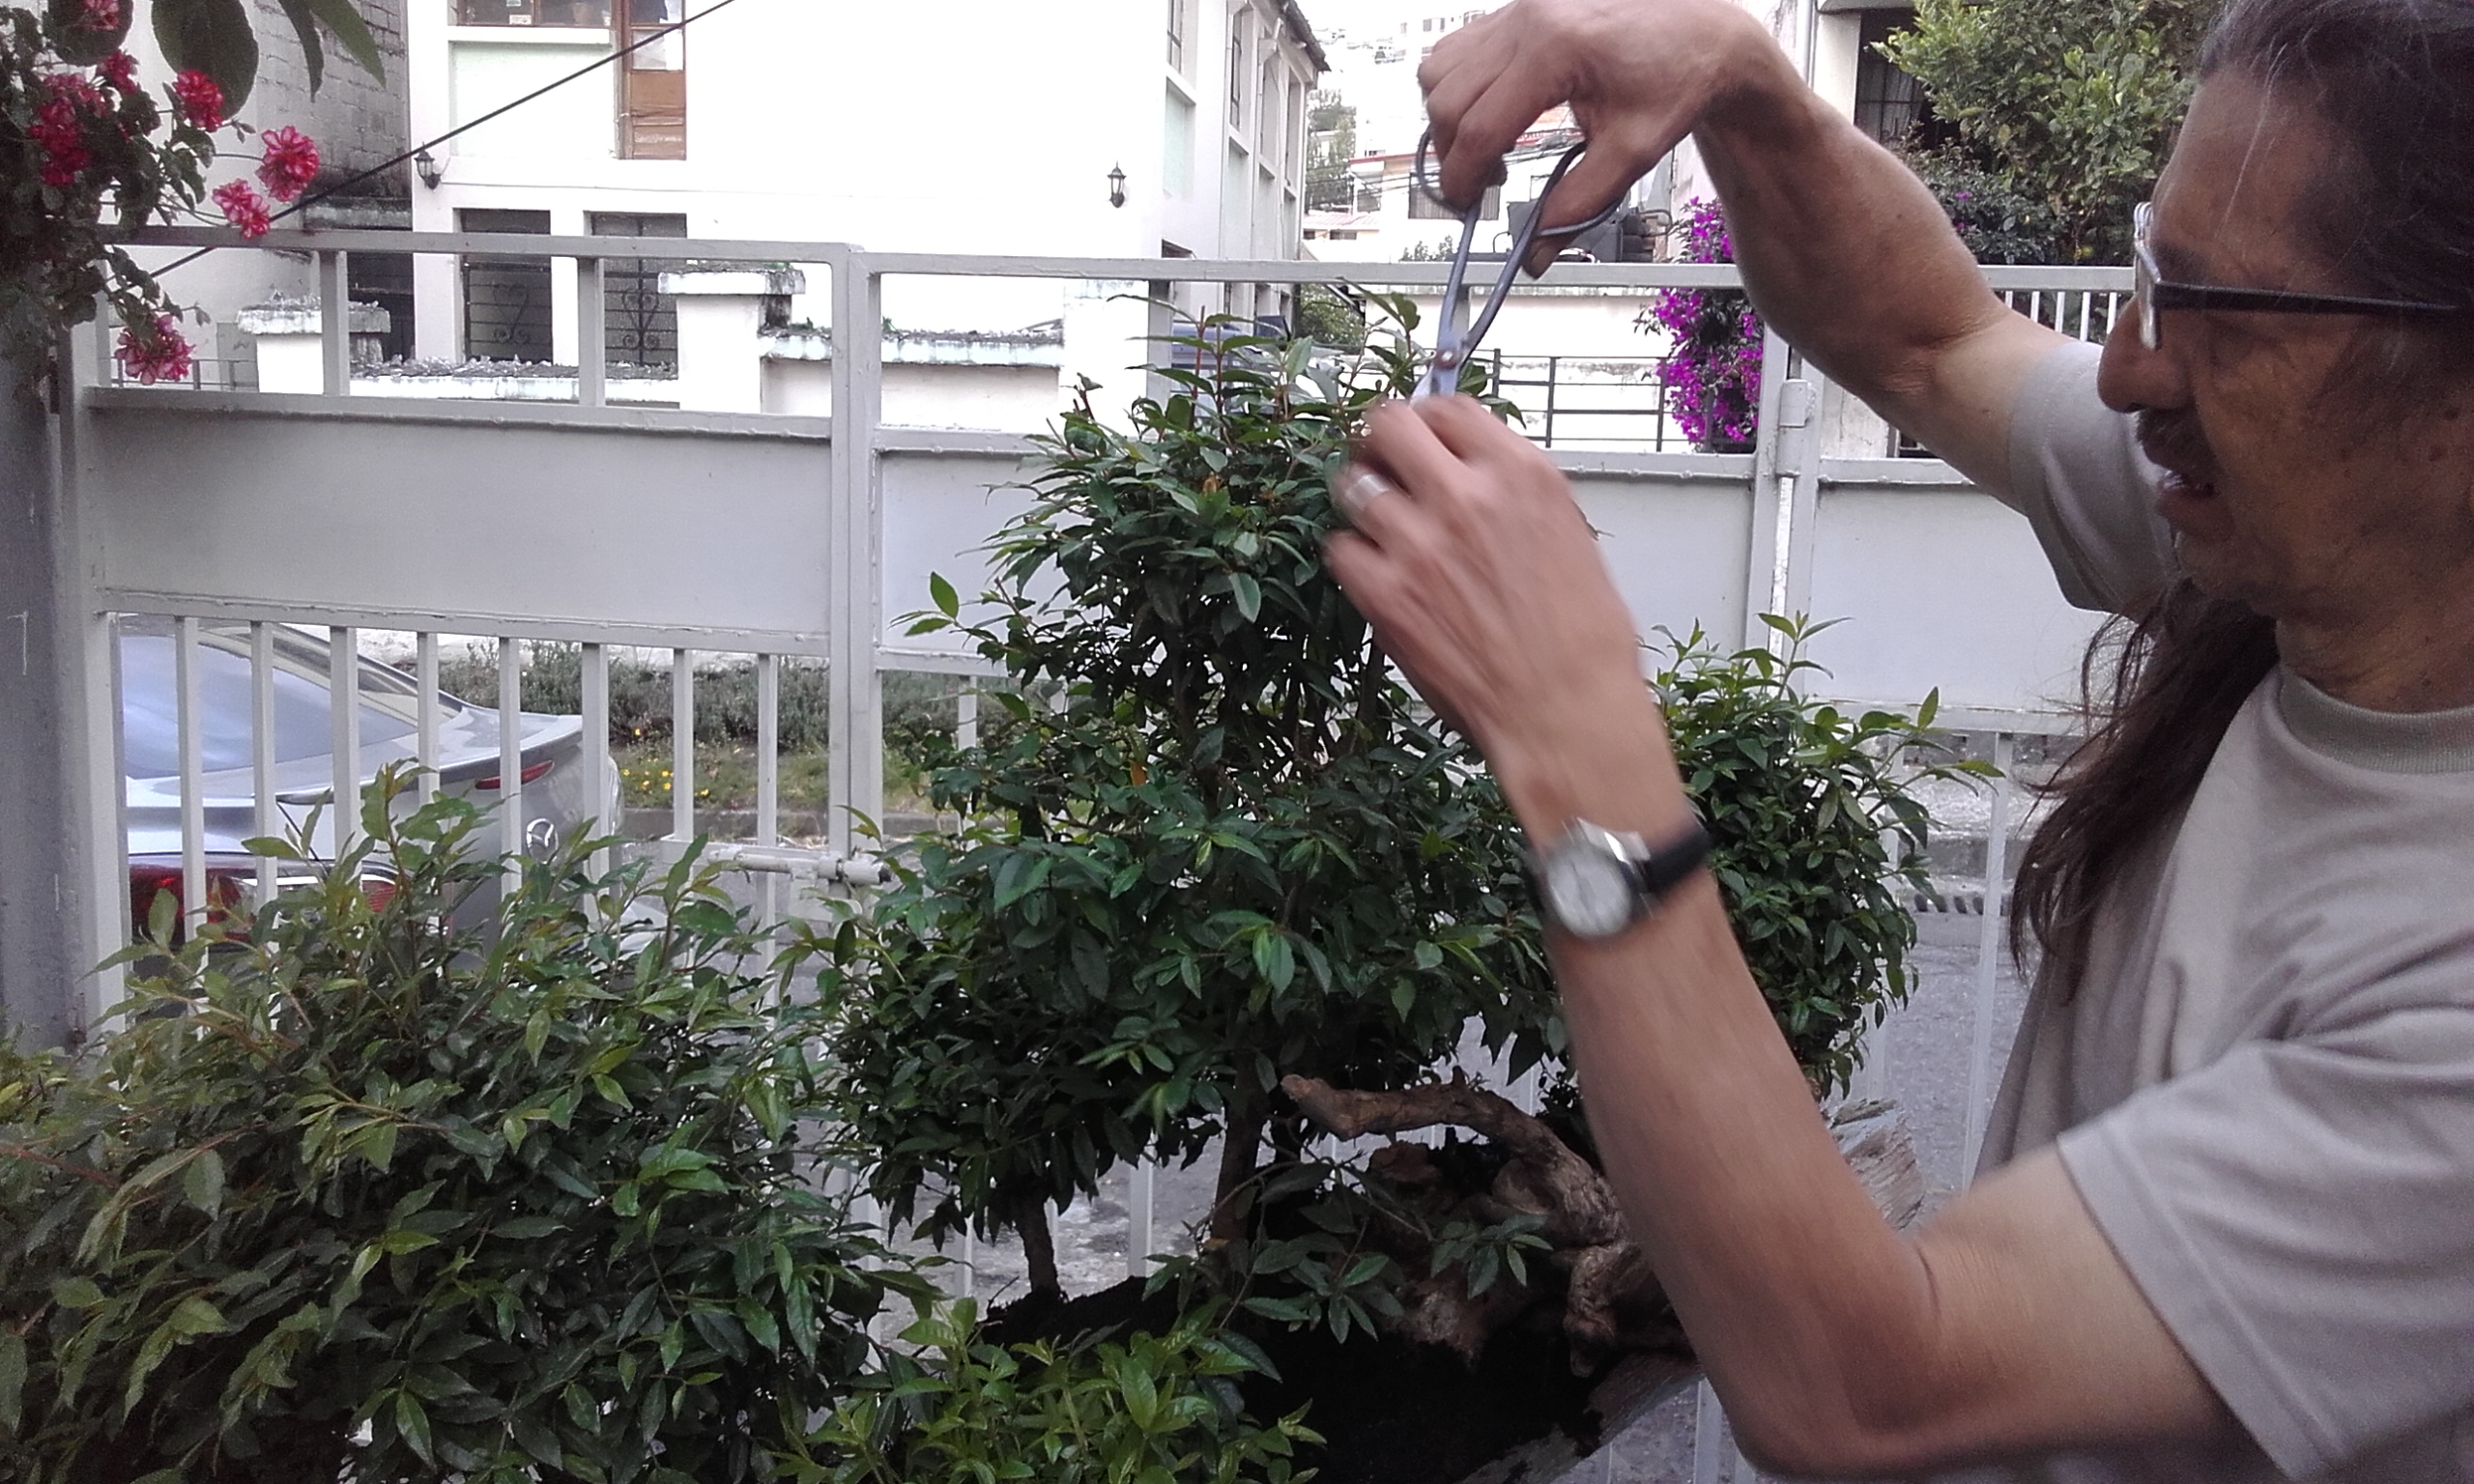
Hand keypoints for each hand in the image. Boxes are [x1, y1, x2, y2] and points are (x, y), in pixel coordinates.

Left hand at [1325, 397, 1682, 835]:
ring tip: (1376, 521)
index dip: (1427, 420)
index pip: (1450, 409)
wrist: (1564, 711)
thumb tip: (1475, 475)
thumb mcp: (1569, 535)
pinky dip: (1352, 556)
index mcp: (1521, 474)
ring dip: (1362, 497)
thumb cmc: (1581, 641)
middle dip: (1379, 440)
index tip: (1421, 435)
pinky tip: (1376, 573)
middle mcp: (1466, 496)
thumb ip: (1514, 494)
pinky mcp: (1385, 592)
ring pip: (1354, 484)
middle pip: (1388, 425)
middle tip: (1380, 461)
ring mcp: (1418, 542)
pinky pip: (1340, 548)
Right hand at [1423, 0, 1772, 272]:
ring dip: (1448, 115)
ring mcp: (1522, 7)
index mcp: (1557, 50)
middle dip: (1450, 151)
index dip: (1462, 178)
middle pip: (1446, 98)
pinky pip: (1461, 46)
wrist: (1706, 35)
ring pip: (1440, 67)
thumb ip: (1577, 207)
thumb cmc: (1680, 78)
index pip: (1478, 127)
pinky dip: (1461, 85)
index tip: (1466, 206)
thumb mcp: (1631, 154)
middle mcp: (1530, 18)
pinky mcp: (1521, 6)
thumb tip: (1535, 250)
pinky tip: (1493, 110)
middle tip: (1479, 185)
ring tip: (1486, 146)